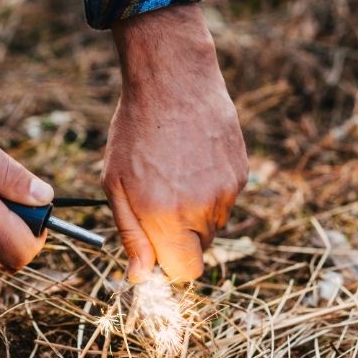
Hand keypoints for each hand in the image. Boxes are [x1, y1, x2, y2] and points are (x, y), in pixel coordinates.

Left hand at [105, 4, 247, 282]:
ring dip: (195, 211)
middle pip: (199, 249)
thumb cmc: (135, 131)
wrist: (173, 80)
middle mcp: (204, 210)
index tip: (156, 244)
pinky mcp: (241, 172)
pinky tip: (192, 159)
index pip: (185, 273)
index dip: (169, 264)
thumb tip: (140, 276)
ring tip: (175, 171)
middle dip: (179, 236)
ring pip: (213, 224)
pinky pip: (225, 198)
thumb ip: (131, 235)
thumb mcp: (115, 185)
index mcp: (167, 217)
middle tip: (158, 197)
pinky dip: (210, 188)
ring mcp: (227, 191)